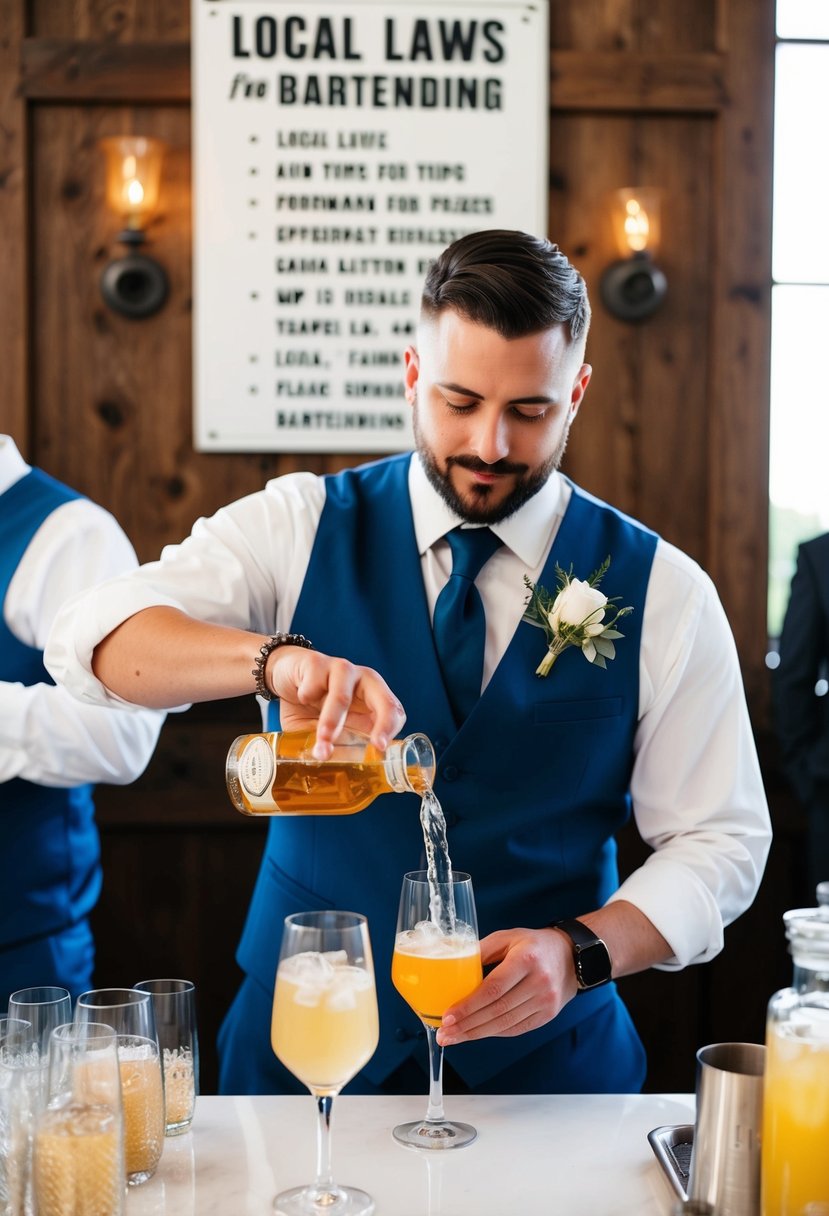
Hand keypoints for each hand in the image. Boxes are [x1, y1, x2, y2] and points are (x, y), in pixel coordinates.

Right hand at [267, 645, 406, 758]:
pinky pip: (315, 681)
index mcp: (372, 698)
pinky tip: (302, 698)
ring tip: (322, 743)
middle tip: (375, 745)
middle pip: (384, 699)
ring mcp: (340, 669)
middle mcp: (362, 681)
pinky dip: (307, 695)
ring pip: (343, 696)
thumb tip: (348, 773)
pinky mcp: (316, 663)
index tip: (380, 749)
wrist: (284, 676)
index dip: (392, 730)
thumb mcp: (328, 732)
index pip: (395, 712)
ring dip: (332, 722)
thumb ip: (340, 747)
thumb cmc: (312, 708)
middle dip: (383, 723)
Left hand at [436, 927, 577, 1045]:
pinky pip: (516, 1029)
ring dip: (476, 1034)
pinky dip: (494, 1033)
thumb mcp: (507, 937)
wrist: (570, 956)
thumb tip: (450, 962)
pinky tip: (476, 1033)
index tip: (448, 1016)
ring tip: (454, 1037)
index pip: (493, 988)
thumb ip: (481, 950)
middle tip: (444, 1033)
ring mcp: (546, 1001)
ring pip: (506, 1024)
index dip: (469, 1005)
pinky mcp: (548, 1015)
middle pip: (497, 1010)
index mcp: (526, 959)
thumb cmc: (533, 945)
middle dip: (467, 1025)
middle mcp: (539, 982)